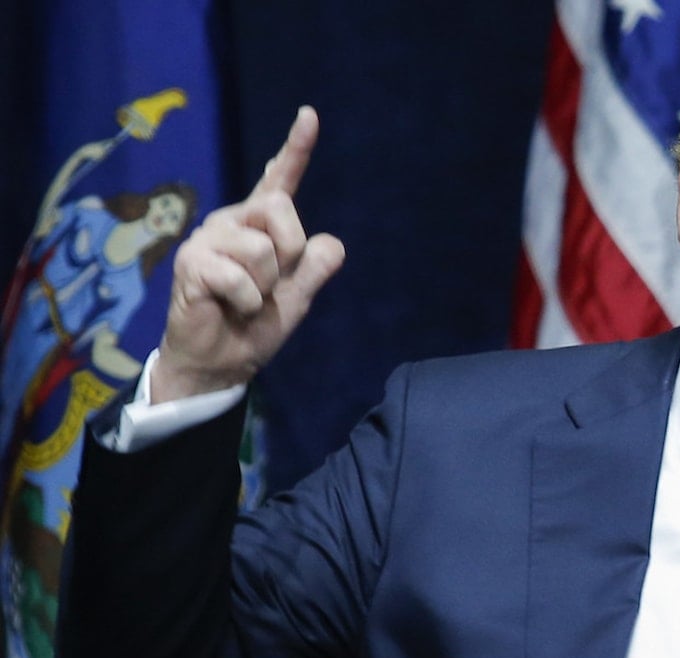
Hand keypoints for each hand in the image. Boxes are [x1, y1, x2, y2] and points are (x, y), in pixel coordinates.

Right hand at [151, 106, 344, 403]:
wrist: (222, 362)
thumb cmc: (256, 325)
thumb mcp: (299, 296)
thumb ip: (316, 266)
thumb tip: (330, 244)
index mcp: (261, 224)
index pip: (280, 180)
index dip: (296, 148)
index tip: (309, 115)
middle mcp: (233, 221)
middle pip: (282, 208)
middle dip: (290, 253)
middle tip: (271, 285)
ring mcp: (209, 238)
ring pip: (263, 248)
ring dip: (266, 287)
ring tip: (245, 300)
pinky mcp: (191, 262)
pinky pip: (241, 278)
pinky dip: (247, 302)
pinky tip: (230, 307)